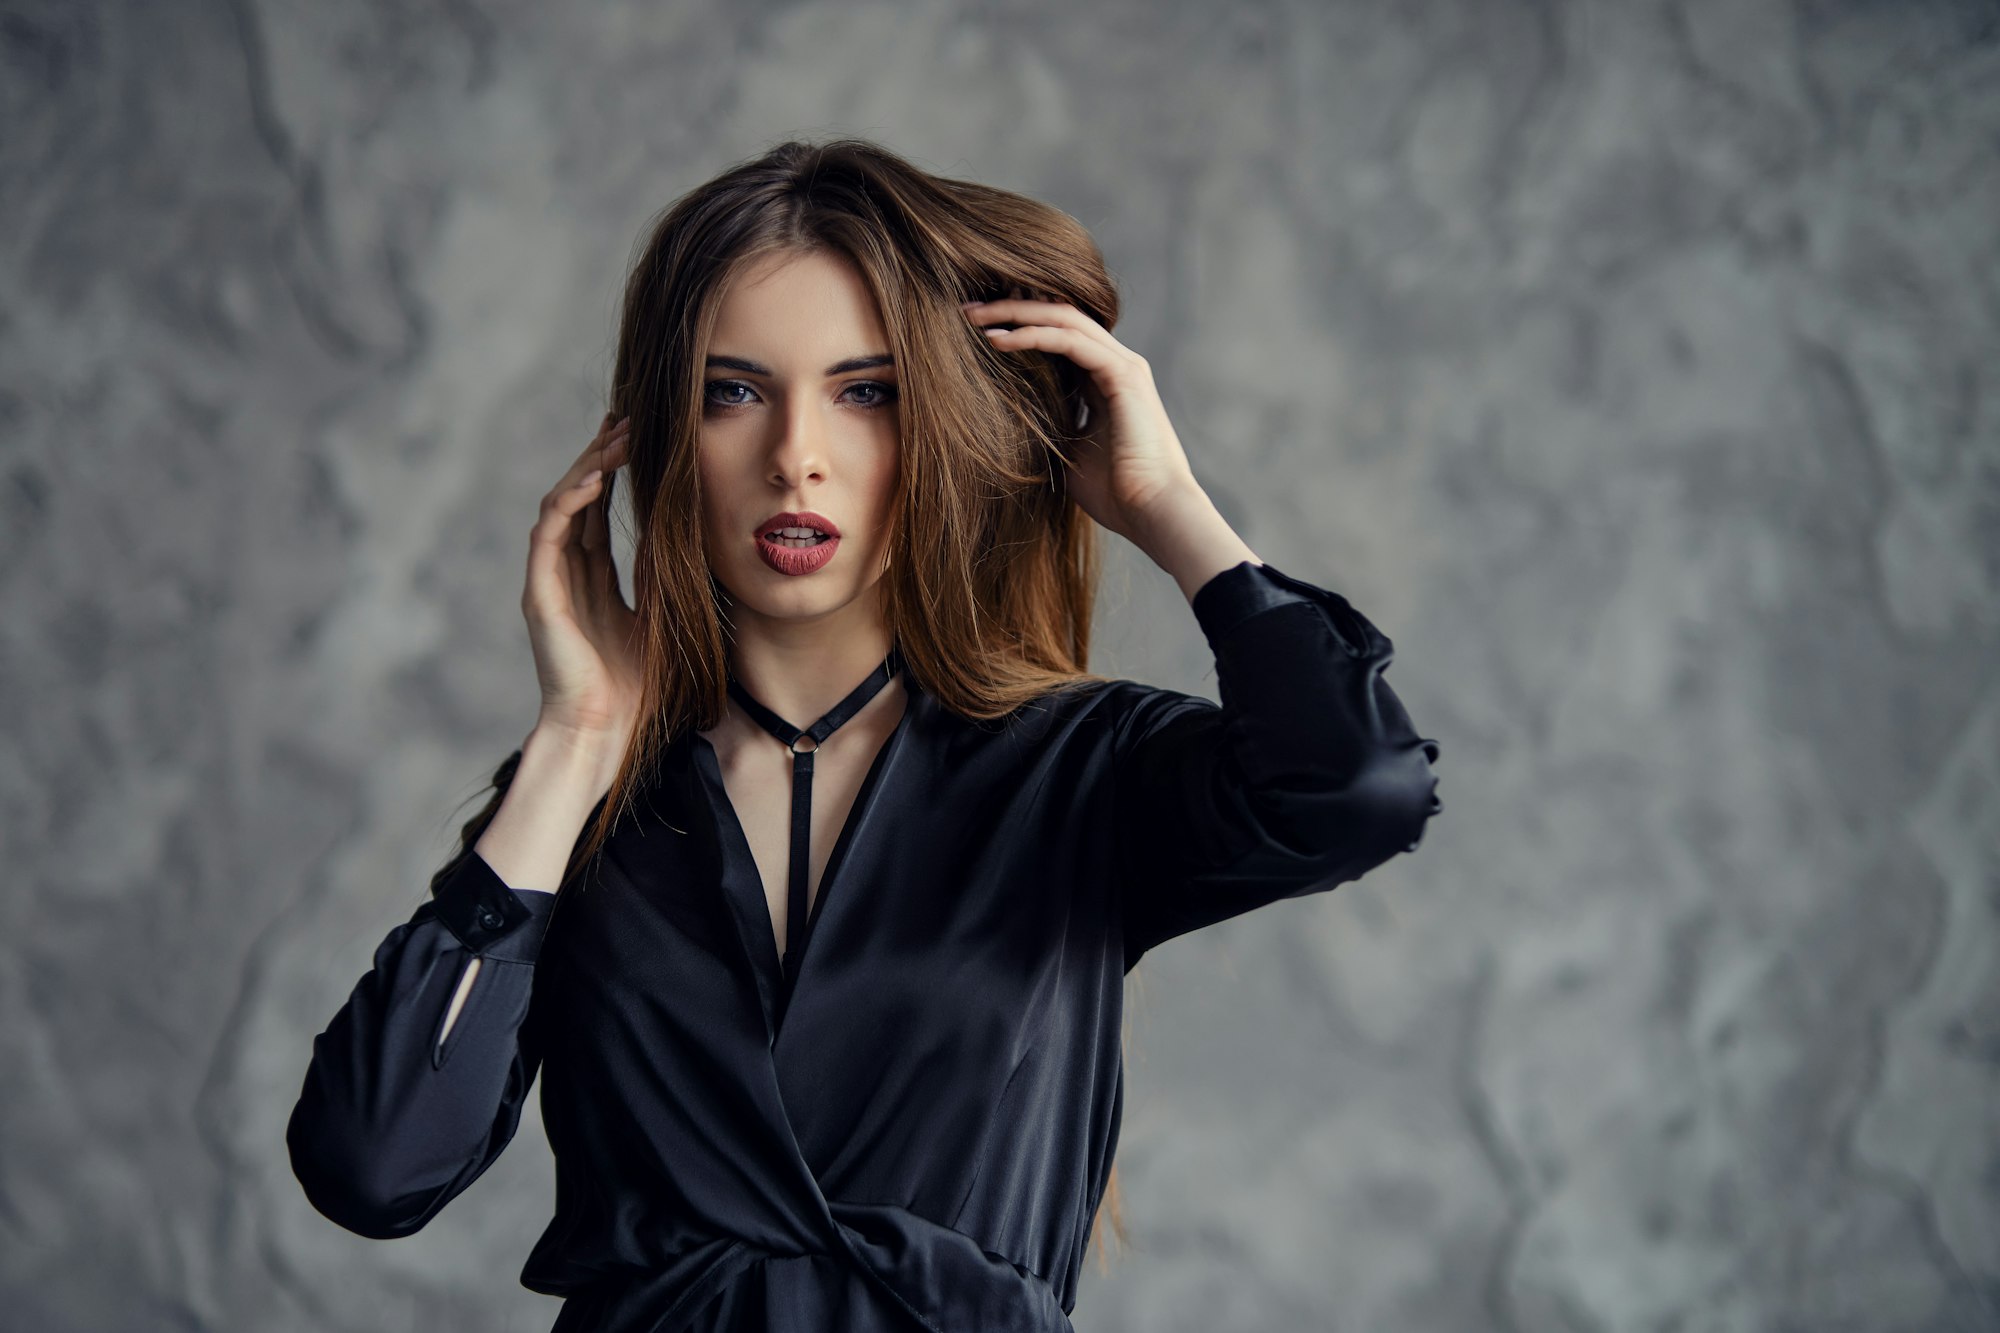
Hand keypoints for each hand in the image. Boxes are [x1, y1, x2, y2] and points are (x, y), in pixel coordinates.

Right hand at [523, 414, 640, 744]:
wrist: (605, 731)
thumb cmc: (634, 689)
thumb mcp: (659, 618)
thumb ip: (661, 577)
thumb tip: (686, 537)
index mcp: (592, 578)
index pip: (598, 511)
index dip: (614, 472)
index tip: (636, 436)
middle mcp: (567, 573)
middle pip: (579, 497)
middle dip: (600, 455)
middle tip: (627, 419)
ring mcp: (550, 580)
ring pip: (562, 505)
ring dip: (587, 468)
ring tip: (615, 438)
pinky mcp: (540, 593)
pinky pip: (548, 534)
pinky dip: (569, 502)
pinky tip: (591, 479)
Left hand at [961, 295, 1201, 540]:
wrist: (1152, 512)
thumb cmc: (1115, 494)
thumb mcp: (1069, 454)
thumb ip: (1051, 428)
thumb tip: (1013, 425)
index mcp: (1104, 382)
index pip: (1060, 336)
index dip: (1020, 326)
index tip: (977, 330)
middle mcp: (1116, 365)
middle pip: (1059, 315)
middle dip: (1011, 308)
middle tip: (967, 311)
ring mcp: (1123, 366)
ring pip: (1063, 318)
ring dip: (1016, 313)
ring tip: (975, 316)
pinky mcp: (1123, 374)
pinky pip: (1070, 341)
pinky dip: (1033, 335)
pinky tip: (999, 340)